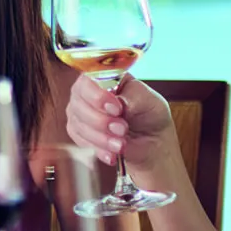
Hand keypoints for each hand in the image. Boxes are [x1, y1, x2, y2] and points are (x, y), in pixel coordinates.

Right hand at [63, 74, 177, 170]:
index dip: (98, 95)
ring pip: (79, 125)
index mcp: (104, 76)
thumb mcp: (149, 101)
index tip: (117, 109)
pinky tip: (112, 153)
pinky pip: (80, 141)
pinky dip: (98, 149)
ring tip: (121, 144)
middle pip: (79, 103)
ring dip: (102, 138)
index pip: (88, 79)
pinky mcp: (79, 132)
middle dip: (102, 121)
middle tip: (123, 129)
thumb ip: (133, 98)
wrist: (152, 142)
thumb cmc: (150, 114)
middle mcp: (87, 92)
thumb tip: (117, 102)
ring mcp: (80, 112)